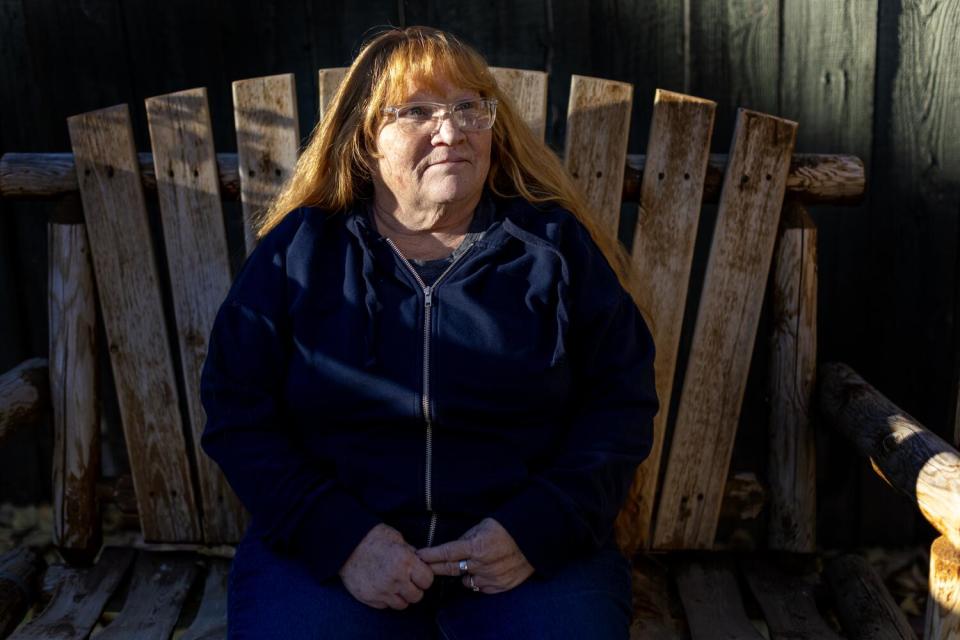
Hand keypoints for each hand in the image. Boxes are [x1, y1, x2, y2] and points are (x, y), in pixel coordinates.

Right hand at [338, 523, 434, 609]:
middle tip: (407, 580)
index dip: (424, 577)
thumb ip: (411, 553)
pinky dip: (386, 599)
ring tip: (394, 584)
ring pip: (402, 604)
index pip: (427, 581)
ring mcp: (381, 591)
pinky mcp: (369, 598)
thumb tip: (422, 563)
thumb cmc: (372, 537)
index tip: (419, 573)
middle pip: (416, 596)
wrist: (345, 544)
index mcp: (405, 561)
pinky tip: (382, 586)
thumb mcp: (397, 538)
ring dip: (401, 596)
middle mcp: (395, 579)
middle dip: (414, 588)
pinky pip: (385, 606)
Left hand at [416, 517, 533, 593]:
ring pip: (465, 581)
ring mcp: (491, 577)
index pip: (447, 553)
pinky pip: (480, 587)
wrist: (533, 540)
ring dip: (463, 574)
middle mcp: (482, 564)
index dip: (430, 556)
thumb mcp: (482, 526)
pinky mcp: (500, 586)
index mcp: (477, 546)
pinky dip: (478, 580)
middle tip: (425, 566)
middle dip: (436, 568)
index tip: (418, 556)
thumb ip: (465, 539)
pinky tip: (483, 571)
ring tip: (470, 563)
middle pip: (451, 570)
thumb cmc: (507, 529)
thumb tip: (451, 550)